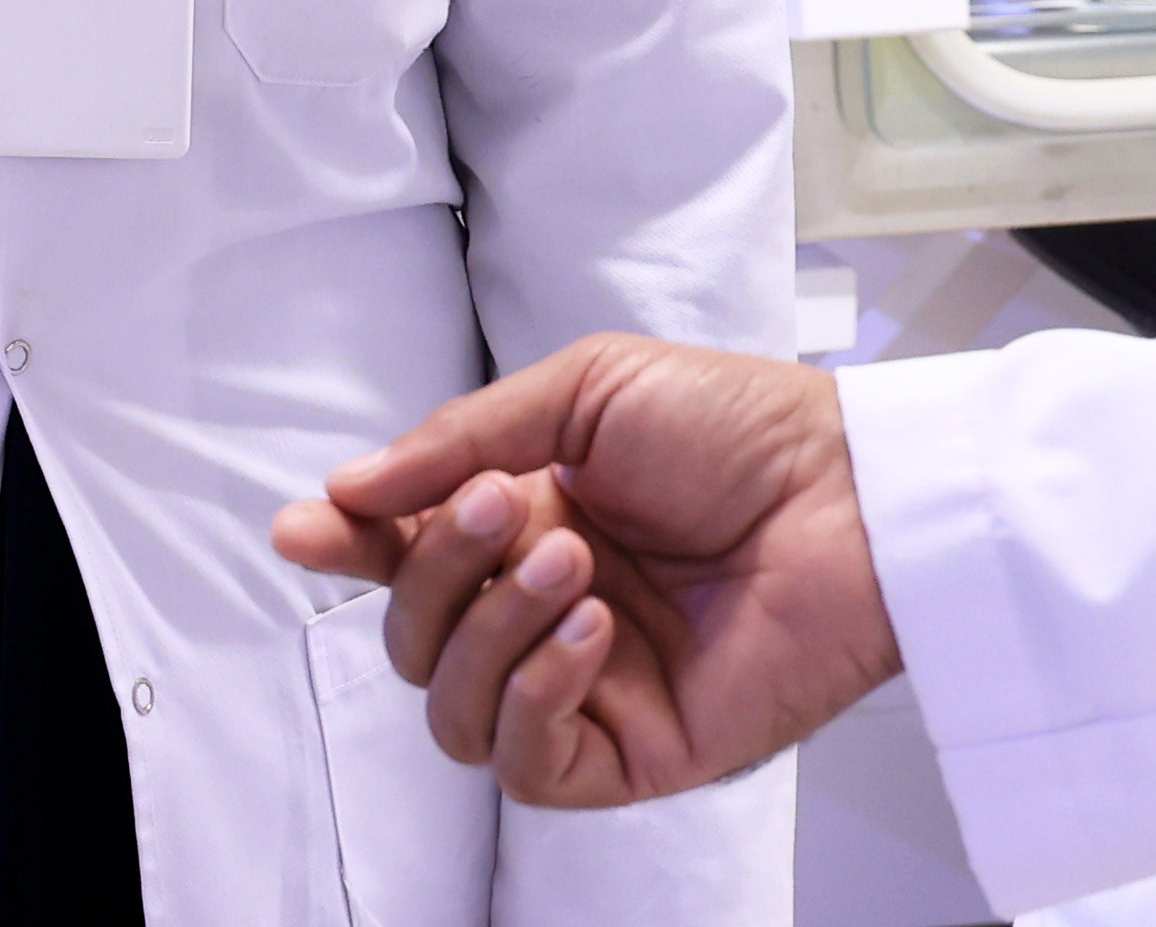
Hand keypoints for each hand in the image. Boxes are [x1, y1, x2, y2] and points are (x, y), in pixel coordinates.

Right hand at [271, 332, 897, 806]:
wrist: (850, 493)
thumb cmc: (738, 427)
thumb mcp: (583, 390)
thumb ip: (458, 439)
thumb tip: (344, 493)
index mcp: (524, 520)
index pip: (404, 554)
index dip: (348, 545)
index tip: (304, 527)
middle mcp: (542, 610)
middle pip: (414, 636)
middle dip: (434, 570)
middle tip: (504, 510)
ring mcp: (584, 688)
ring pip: (450, 710)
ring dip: (486, 630)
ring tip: (569, 565)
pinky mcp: (630, 753)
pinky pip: (524, 765)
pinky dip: (531, 696)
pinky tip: (588, 633)